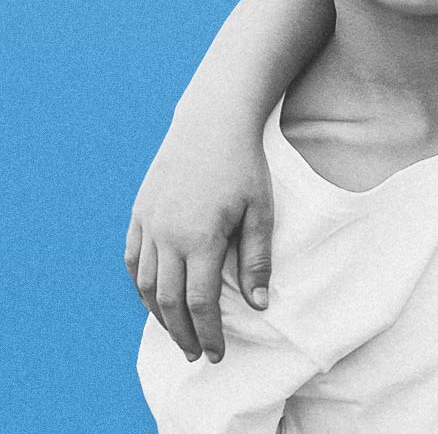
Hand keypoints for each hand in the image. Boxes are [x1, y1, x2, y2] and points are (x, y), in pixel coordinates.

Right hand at [126, 138, 273, 362]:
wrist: (210, 125)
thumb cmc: (244, 167)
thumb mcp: (261, 213)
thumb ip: (256, 261)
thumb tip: (258, 305)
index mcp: (199, 239)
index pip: (199, 301)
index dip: (208, 332)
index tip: (217, 354)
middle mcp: (166, 235)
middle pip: (166, 300)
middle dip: (182, 332)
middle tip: (196, 355)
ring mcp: (147, 224)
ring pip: (144, 283)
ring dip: (158, 314)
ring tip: (177, 333)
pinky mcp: (139, 213)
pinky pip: (133, 259)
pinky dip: (140, 284)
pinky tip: (153, 298)